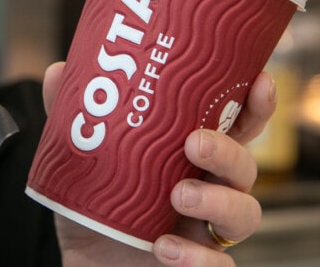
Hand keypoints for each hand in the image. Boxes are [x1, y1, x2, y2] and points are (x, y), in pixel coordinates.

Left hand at [42, 62, 274, 266]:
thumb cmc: (95, 210)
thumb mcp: (79, 162)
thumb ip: (71, 118)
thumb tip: (59, 72)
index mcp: (190, 158)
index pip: (236, 128)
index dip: (256, 105)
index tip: (260, 80)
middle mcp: (208, 191)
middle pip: (245, 167)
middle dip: (228, 151)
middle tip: (194, 143)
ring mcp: (206, 232)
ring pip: (245, 214)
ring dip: (218, 201)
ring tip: (180, 196)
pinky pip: (220, 265)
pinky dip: (197, 258)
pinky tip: (164, 247)